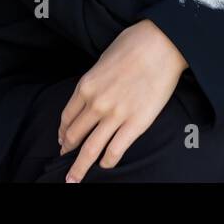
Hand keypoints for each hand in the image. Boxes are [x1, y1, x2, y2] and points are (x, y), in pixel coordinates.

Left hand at [57, 19, 187, 181]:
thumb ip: (95, 80)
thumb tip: (92, 93)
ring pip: (90, 149)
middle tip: (64, 159)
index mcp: (86, 85)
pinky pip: (115, 150)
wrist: (161, 44)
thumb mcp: (103, 60)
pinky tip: (104, 165)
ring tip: (73, 179)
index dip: (62, 131)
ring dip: (79, 167)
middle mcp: (96, 103)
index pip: (67, 116)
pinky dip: (107, 161)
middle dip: (67, 150)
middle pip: (74, 135)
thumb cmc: (133, 45)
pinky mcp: (136, 124)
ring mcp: (115, 115)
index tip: (62, 138)